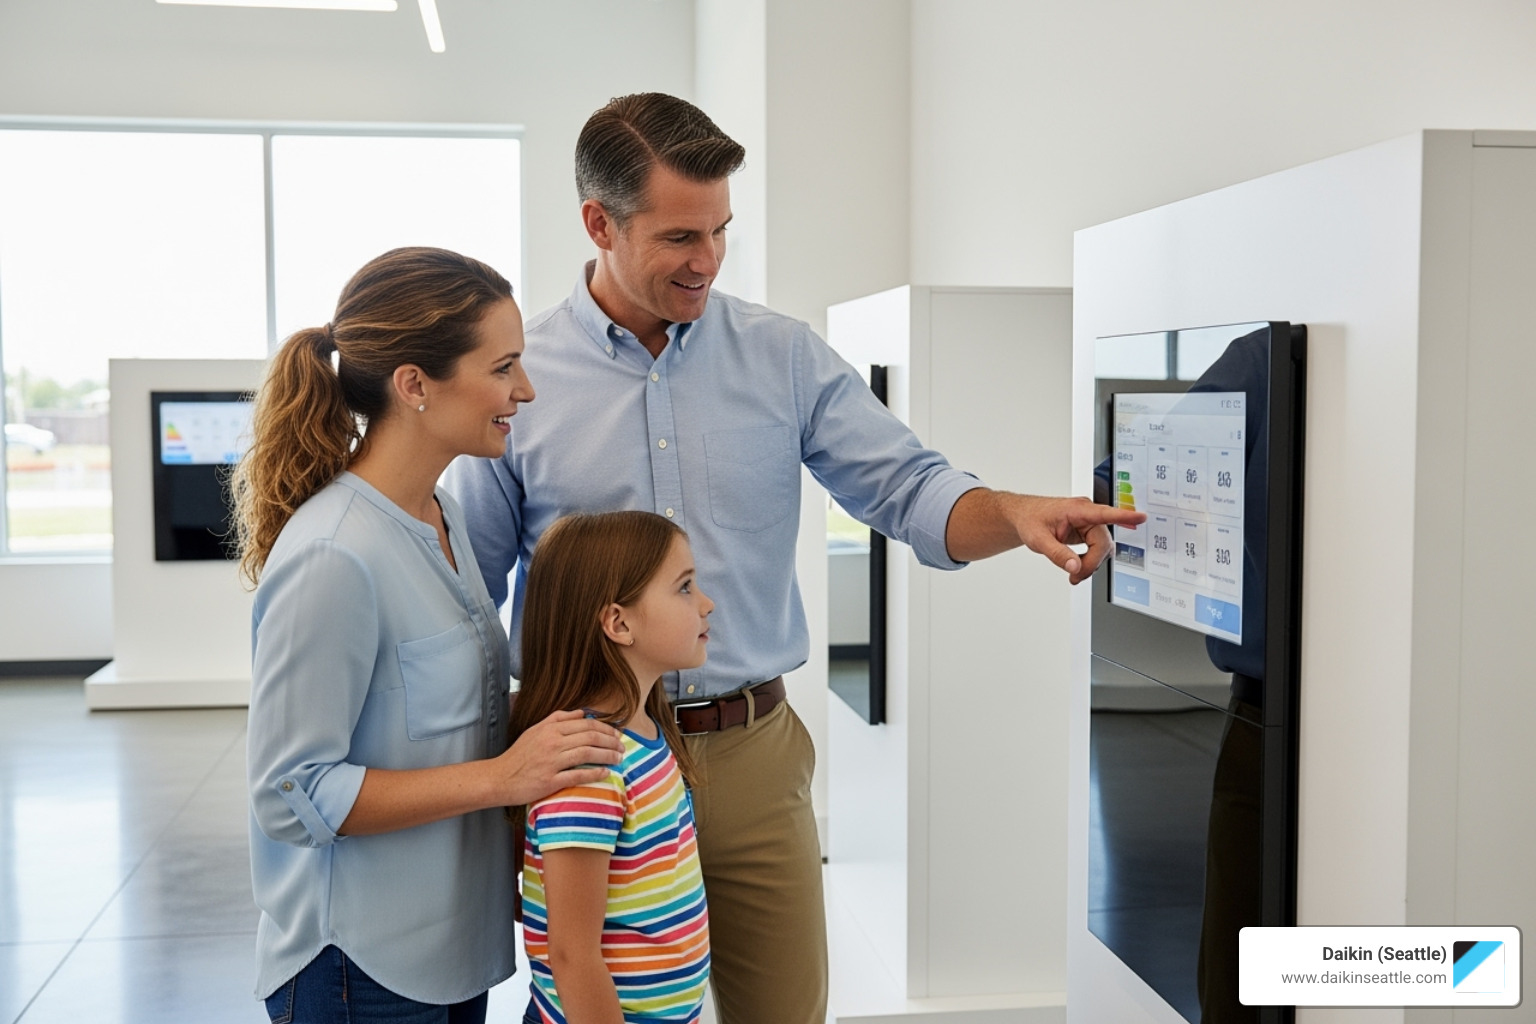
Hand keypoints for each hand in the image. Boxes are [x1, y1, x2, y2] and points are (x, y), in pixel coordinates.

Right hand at [494, 709, 623, 805]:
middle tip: (622, 747)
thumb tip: (582, 712)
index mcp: (550, 728)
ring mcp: (551, 761)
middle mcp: (552, 742)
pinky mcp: (549, 780)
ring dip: (607, 756)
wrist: (499, 777)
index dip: (606, 729)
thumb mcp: (535, 730)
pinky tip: (605, 773)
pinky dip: (594, 773)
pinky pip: (577, 774)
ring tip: (618, 759)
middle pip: (590, 737)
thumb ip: (558, 718)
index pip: (586, 724)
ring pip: (587, 753)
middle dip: (611, 741)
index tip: (617, 734)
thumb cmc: (519, 755)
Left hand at [1009, 494, 1145, 584]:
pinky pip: (1096, 549)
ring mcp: (1088, 523)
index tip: (1141, 517)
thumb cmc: (1030, 520)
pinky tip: (1076, 566)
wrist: (1023, 517)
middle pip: (1103, 542)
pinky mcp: (1087, 532)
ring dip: (1091, 564)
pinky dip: (1088, 561)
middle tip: (1075, 576)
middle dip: (1092, 563)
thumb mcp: (1038, 539)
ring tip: (1073, 574)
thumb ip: (1057, 554)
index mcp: (1077, 509)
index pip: (1104, 514)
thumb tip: (1075, 567)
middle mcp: (1086, 514)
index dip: (1124, 517)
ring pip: (1102, 548)